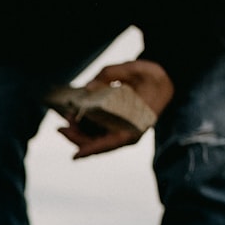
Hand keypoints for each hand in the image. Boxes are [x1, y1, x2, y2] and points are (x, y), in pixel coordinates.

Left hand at [58, 60, 172, 158]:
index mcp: (135, 127)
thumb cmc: (152, 76)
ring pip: (93, 139)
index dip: (92, 149)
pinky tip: (73, 116)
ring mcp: (120, 132)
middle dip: (77, 138)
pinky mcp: (114, 127)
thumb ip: (111, 74)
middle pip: (97, 144)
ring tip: (67, 117)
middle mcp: (126, 134)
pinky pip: (95, 131)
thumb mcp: (136, 69)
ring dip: (77, 132)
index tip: (76, 155)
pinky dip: (83, 126)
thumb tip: (87, 86)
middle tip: (61, 128)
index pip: (111, 143)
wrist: (164, 79)